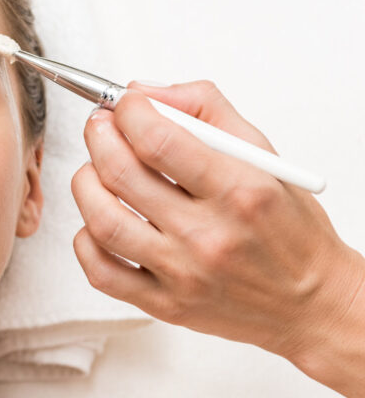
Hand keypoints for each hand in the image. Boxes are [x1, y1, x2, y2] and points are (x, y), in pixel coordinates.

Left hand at [70, 80, 364, 372]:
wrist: (312, 303)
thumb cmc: (287, 228)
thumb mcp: (265, 156)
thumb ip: (206, 110)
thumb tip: (145, 92)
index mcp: (240, 191)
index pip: (160, 140)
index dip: (128, 111)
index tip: (124, 103)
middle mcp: (209, 235)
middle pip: (121, 175)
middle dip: (99, 137)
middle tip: (100, 126)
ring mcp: (183, 274)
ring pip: (102, 221)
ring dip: (85, 184)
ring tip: (94, 170)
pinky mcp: (165, 305)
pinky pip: (100, 271)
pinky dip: (85, 239)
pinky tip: (99, 220)